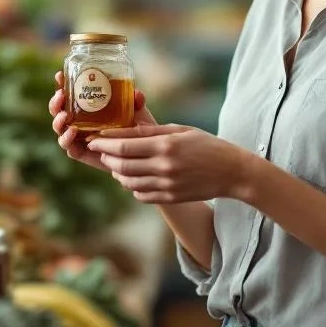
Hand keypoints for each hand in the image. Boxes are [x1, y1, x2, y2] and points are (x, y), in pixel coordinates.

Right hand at [49, 71, 156, 170]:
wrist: (141, 153)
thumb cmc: (135, 128)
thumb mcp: (138, 112)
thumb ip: (136, 102)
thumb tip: (137, 94)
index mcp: (87, 108)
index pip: (70, 94)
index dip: (62, 85)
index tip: (60, 76)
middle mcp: (79, 121)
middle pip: (59, 111)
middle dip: (55, 103)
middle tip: (61, 95)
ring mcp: (79, 138)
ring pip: (59, 129)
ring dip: (58, 121)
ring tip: (64, 116)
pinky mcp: (82, 153)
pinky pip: (69, 148)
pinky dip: (67, 140)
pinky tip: (72, 132)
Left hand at [85, 124, 259, 203]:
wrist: (232, 172)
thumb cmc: (207, 145)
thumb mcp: (181, 130)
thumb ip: (153, 131)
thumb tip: (127, 129)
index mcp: (165, 145)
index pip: (124, 146)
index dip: (104, 142)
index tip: (93, 138)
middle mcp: (164, 166)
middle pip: (122, 165)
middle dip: (106, 158)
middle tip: (100, 151)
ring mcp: (167, 185)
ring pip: (128, 182)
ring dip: (117, 173)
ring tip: (114, 165)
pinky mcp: (171, 197)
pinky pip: (141, 195)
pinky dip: (131, 187)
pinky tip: (132, 178)